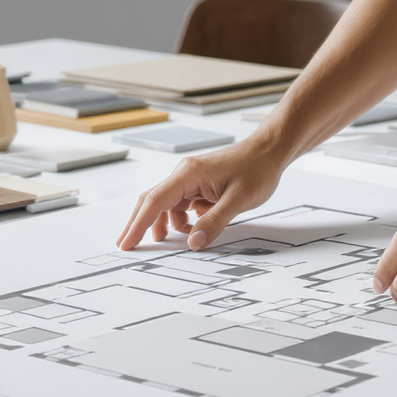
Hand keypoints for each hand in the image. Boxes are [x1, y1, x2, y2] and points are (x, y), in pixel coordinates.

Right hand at [117, 140, 286, 250]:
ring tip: (167, 242)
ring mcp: (191, 179)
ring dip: (165, 224)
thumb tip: (194, 242)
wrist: (270, 151)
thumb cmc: (257, 169)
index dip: (138, 224)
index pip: (154, 201)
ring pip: (167, 204)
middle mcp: (184, 174)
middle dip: (139, 224)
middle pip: (152, 201)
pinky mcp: (199, 184)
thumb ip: (214, 222)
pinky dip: (182, 219)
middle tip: (128, 246)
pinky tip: (193, 228)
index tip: (126, 243)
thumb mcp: (239, 199)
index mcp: (188, 174)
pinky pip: (182, 204)